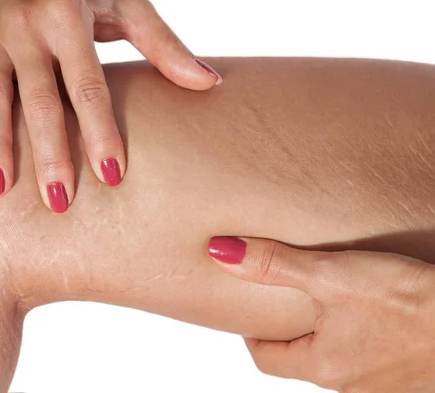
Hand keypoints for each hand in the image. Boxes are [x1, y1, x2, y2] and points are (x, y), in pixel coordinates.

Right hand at [0, 0, 221, 209]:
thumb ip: (162, 43)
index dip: (100, 129)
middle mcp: (22, 27)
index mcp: (67, 16)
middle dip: (47, 151)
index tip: (112, 175)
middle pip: (38, 99)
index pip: (88, 84)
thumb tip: (209, 83)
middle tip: (59, 201)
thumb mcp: (125, 3)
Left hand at [208, 236, 434, 391]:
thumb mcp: (332, 276)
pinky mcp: (405, 371)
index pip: (267, 360)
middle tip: (282, 300)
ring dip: (323, 332)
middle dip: (287, 331)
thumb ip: (275, 264)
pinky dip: (355, 334)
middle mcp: (350, 384)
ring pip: (334, 357)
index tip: (251, 312)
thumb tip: (222, 253)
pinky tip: (367, 311)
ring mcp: (380, 382)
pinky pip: (366, 355)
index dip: (252, 335)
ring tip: (323, 299)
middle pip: (299, 359)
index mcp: (324, 367)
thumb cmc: (411, 305)